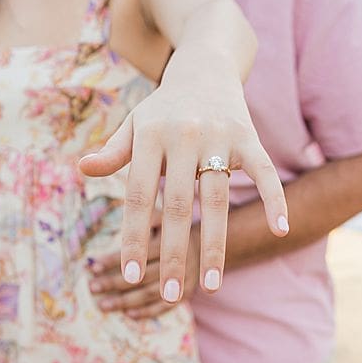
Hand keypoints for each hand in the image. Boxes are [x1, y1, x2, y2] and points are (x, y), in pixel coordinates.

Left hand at [78, 72, 286, 302]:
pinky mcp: (249, 137)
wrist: (204, 68)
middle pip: (176, 205)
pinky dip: (274, 198)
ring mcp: (218, 137)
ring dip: (214, 244)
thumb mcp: (133, 126)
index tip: (130, 275)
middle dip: (171, 253)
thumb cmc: (162, 110)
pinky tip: (278, 229)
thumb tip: (83, 168)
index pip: (136, 195)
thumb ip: (113, 152)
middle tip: (168, 294)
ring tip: (210, 286)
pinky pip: (264, 172)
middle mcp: (182, 136)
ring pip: (216, 198)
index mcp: (148, 136)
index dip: (132, 236)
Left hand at [89, 226, 200, 318]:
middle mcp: (180, 260)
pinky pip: (167, 307)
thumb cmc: (170, 226)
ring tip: (103, 304)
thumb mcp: (160, 216)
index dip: (115, 260)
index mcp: (170, 239)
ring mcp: (185, 279)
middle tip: (92, 287)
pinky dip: (148, 311)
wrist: (204, 242)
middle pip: (144, 275)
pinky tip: (129, 314)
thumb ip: (144, 218)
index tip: (92, 266)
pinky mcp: (188, 293)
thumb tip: (123, 222)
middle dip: (115, 282)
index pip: (138, 252)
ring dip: (126, 300)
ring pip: (154, 293)